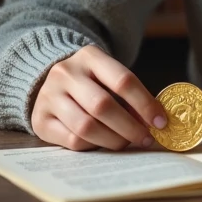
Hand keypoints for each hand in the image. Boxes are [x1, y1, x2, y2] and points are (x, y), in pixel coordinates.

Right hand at [30, 45, 167, 151]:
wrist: (47, 82)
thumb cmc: (90, 82)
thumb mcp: (108, 77)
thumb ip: (128, 96)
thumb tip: (156, 122)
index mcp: (89, 56)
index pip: (123, 80)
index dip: (145, 103)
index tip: (161, 122)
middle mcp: (65, 73)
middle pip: (103, 105)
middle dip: (129, 127)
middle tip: (145, 138)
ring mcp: (49, 96)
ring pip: (86, 126)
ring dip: (113, 140)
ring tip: (125, 143)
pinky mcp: (40, 120)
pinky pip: (72, 140)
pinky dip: (92, 146)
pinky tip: (101, 143)